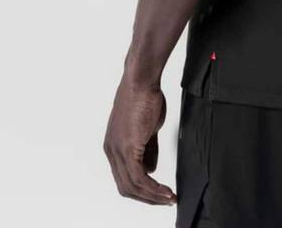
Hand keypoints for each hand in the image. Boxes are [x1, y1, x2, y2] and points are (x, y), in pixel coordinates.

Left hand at [103, 79, 177, 205]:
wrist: (140, 80)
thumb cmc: (145, 97)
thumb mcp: (147, 127)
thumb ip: (147, 149)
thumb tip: (151, 169)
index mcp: (114, 147)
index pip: (124, 178)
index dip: (141, 189)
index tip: (158, 193)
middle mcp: (112, 151)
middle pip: (126, 187)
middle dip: (147, 198)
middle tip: (165, 200)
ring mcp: (117, 150)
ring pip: (132, 186)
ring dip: (152, 196)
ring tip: (169, 198)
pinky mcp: (127, 148)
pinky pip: (139, 177)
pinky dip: (153, 188)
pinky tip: (165, 190)